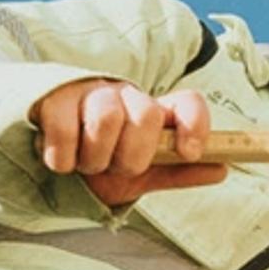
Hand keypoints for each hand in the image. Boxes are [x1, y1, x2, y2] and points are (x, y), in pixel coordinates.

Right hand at [32, 79, 227, 208]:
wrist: (45, 157)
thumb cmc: (97, 162)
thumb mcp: (139, 176)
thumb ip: (176, 172)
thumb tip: (223, 169)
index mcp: (152, 112)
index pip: (188, 103)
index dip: (195, 125)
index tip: (188, 152)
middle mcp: (125, 96)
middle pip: (146, 115)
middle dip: (130, 156)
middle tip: (111, 168)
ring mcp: (89, 93)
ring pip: (106, 118)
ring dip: (93, 157)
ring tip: (83, 166)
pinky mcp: (53, 96)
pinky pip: (64, 125)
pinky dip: (62, 155)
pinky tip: (59, 161)